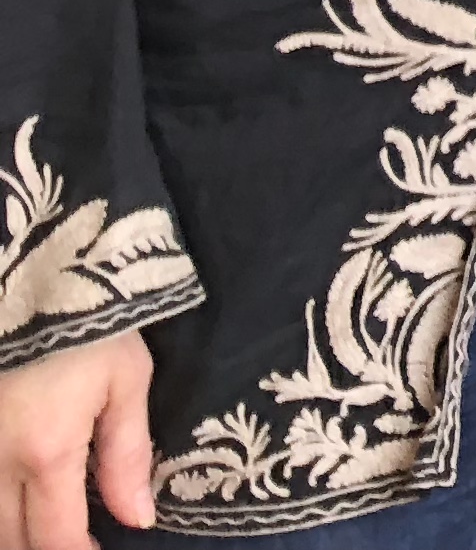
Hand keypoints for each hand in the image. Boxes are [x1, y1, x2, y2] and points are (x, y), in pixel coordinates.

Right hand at [0, 327, 154, 549]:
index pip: (56, 540)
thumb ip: (127, 455)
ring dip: (17, 533)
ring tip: (54, 522)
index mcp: (45, 455)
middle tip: (82, 539)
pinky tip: (24, 499)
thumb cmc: (91, 325)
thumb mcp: (126, 381)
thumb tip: (137, 519)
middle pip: (11, 541)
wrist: (31, 277)